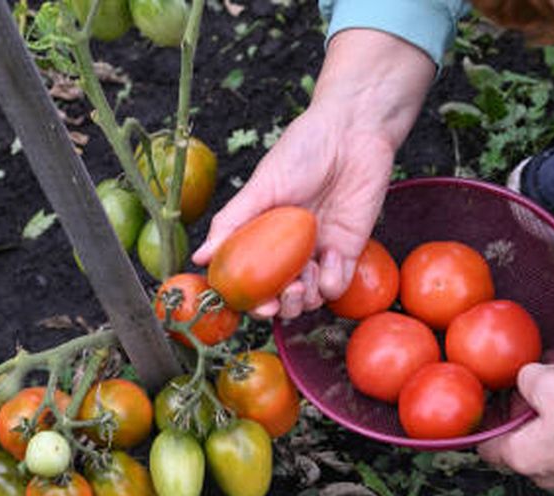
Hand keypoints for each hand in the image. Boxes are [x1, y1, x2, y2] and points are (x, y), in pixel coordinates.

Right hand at [191, 105, 395, 317]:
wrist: (353, 130)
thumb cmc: (303, 150)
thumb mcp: (260, 187)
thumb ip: (231, 223)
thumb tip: (199, 258)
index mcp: (261, 236)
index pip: (249, 281)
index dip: (248, 300)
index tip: (253, 304)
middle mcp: (288, 250)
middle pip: (279, 298)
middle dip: (278, 307)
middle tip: (279, 299)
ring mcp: (318, 252)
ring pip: (309, 300)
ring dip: (305, 299)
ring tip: (304, 277)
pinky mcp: (348, 250)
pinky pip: (338, 285)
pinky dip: (332, 281)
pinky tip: (330, 255)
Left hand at [477, 362, 553, 491]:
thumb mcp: (548, 384)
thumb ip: (529, 377)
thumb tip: (530, 376)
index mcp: (521, 458)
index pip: (487, 447)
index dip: (488, 422)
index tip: (491, 404)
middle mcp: (544, 470)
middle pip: (522, 435)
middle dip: (527, 404)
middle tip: (532, 382)